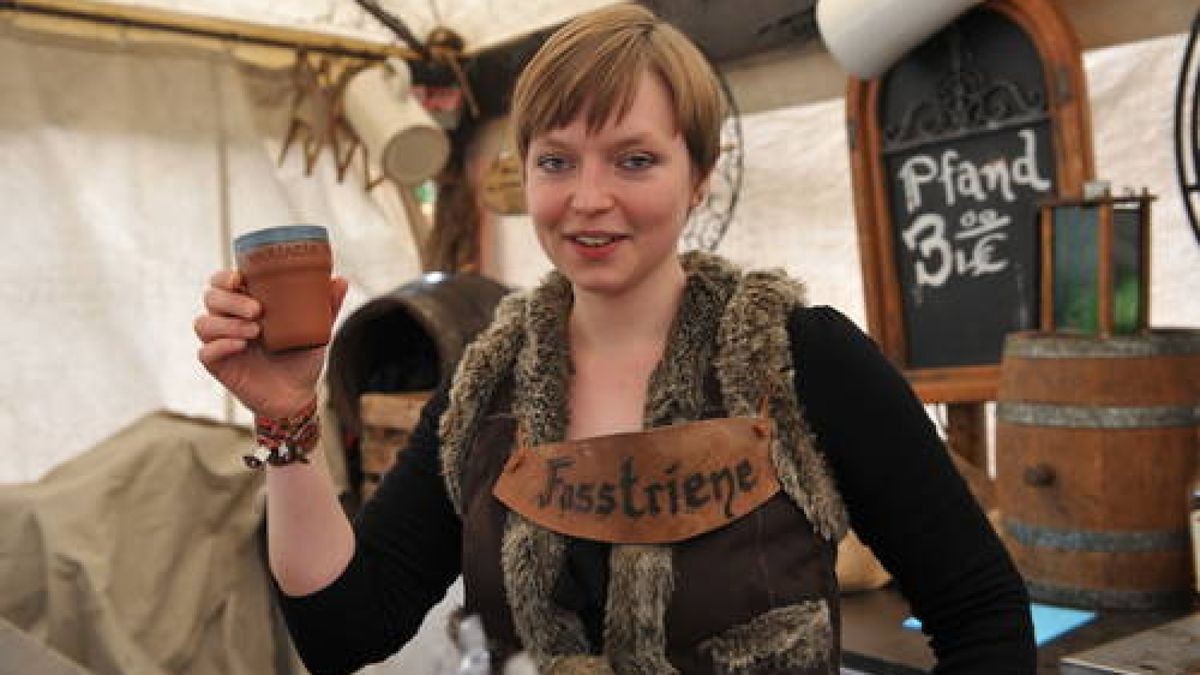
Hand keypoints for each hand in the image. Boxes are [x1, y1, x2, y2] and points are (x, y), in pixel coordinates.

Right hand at [195, 270, 348, 417]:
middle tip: (257, 311)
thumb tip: (341, 280)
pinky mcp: (217, 365)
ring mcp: (221, 342)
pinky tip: (241, 346)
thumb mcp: (316, 330)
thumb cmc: (301, 357)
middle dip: (231, 300)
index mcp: (247, 305)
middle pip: (211, 298)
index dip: (224, 277)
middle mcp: (229, 321)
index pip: (222, 283)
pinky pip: (205, 352)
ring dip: (227, 323)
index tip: (240, 279)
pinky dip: (220, 345)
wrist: (297, 394)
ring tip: (256, 331)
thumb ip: (326, 306)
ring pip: (204, 323)